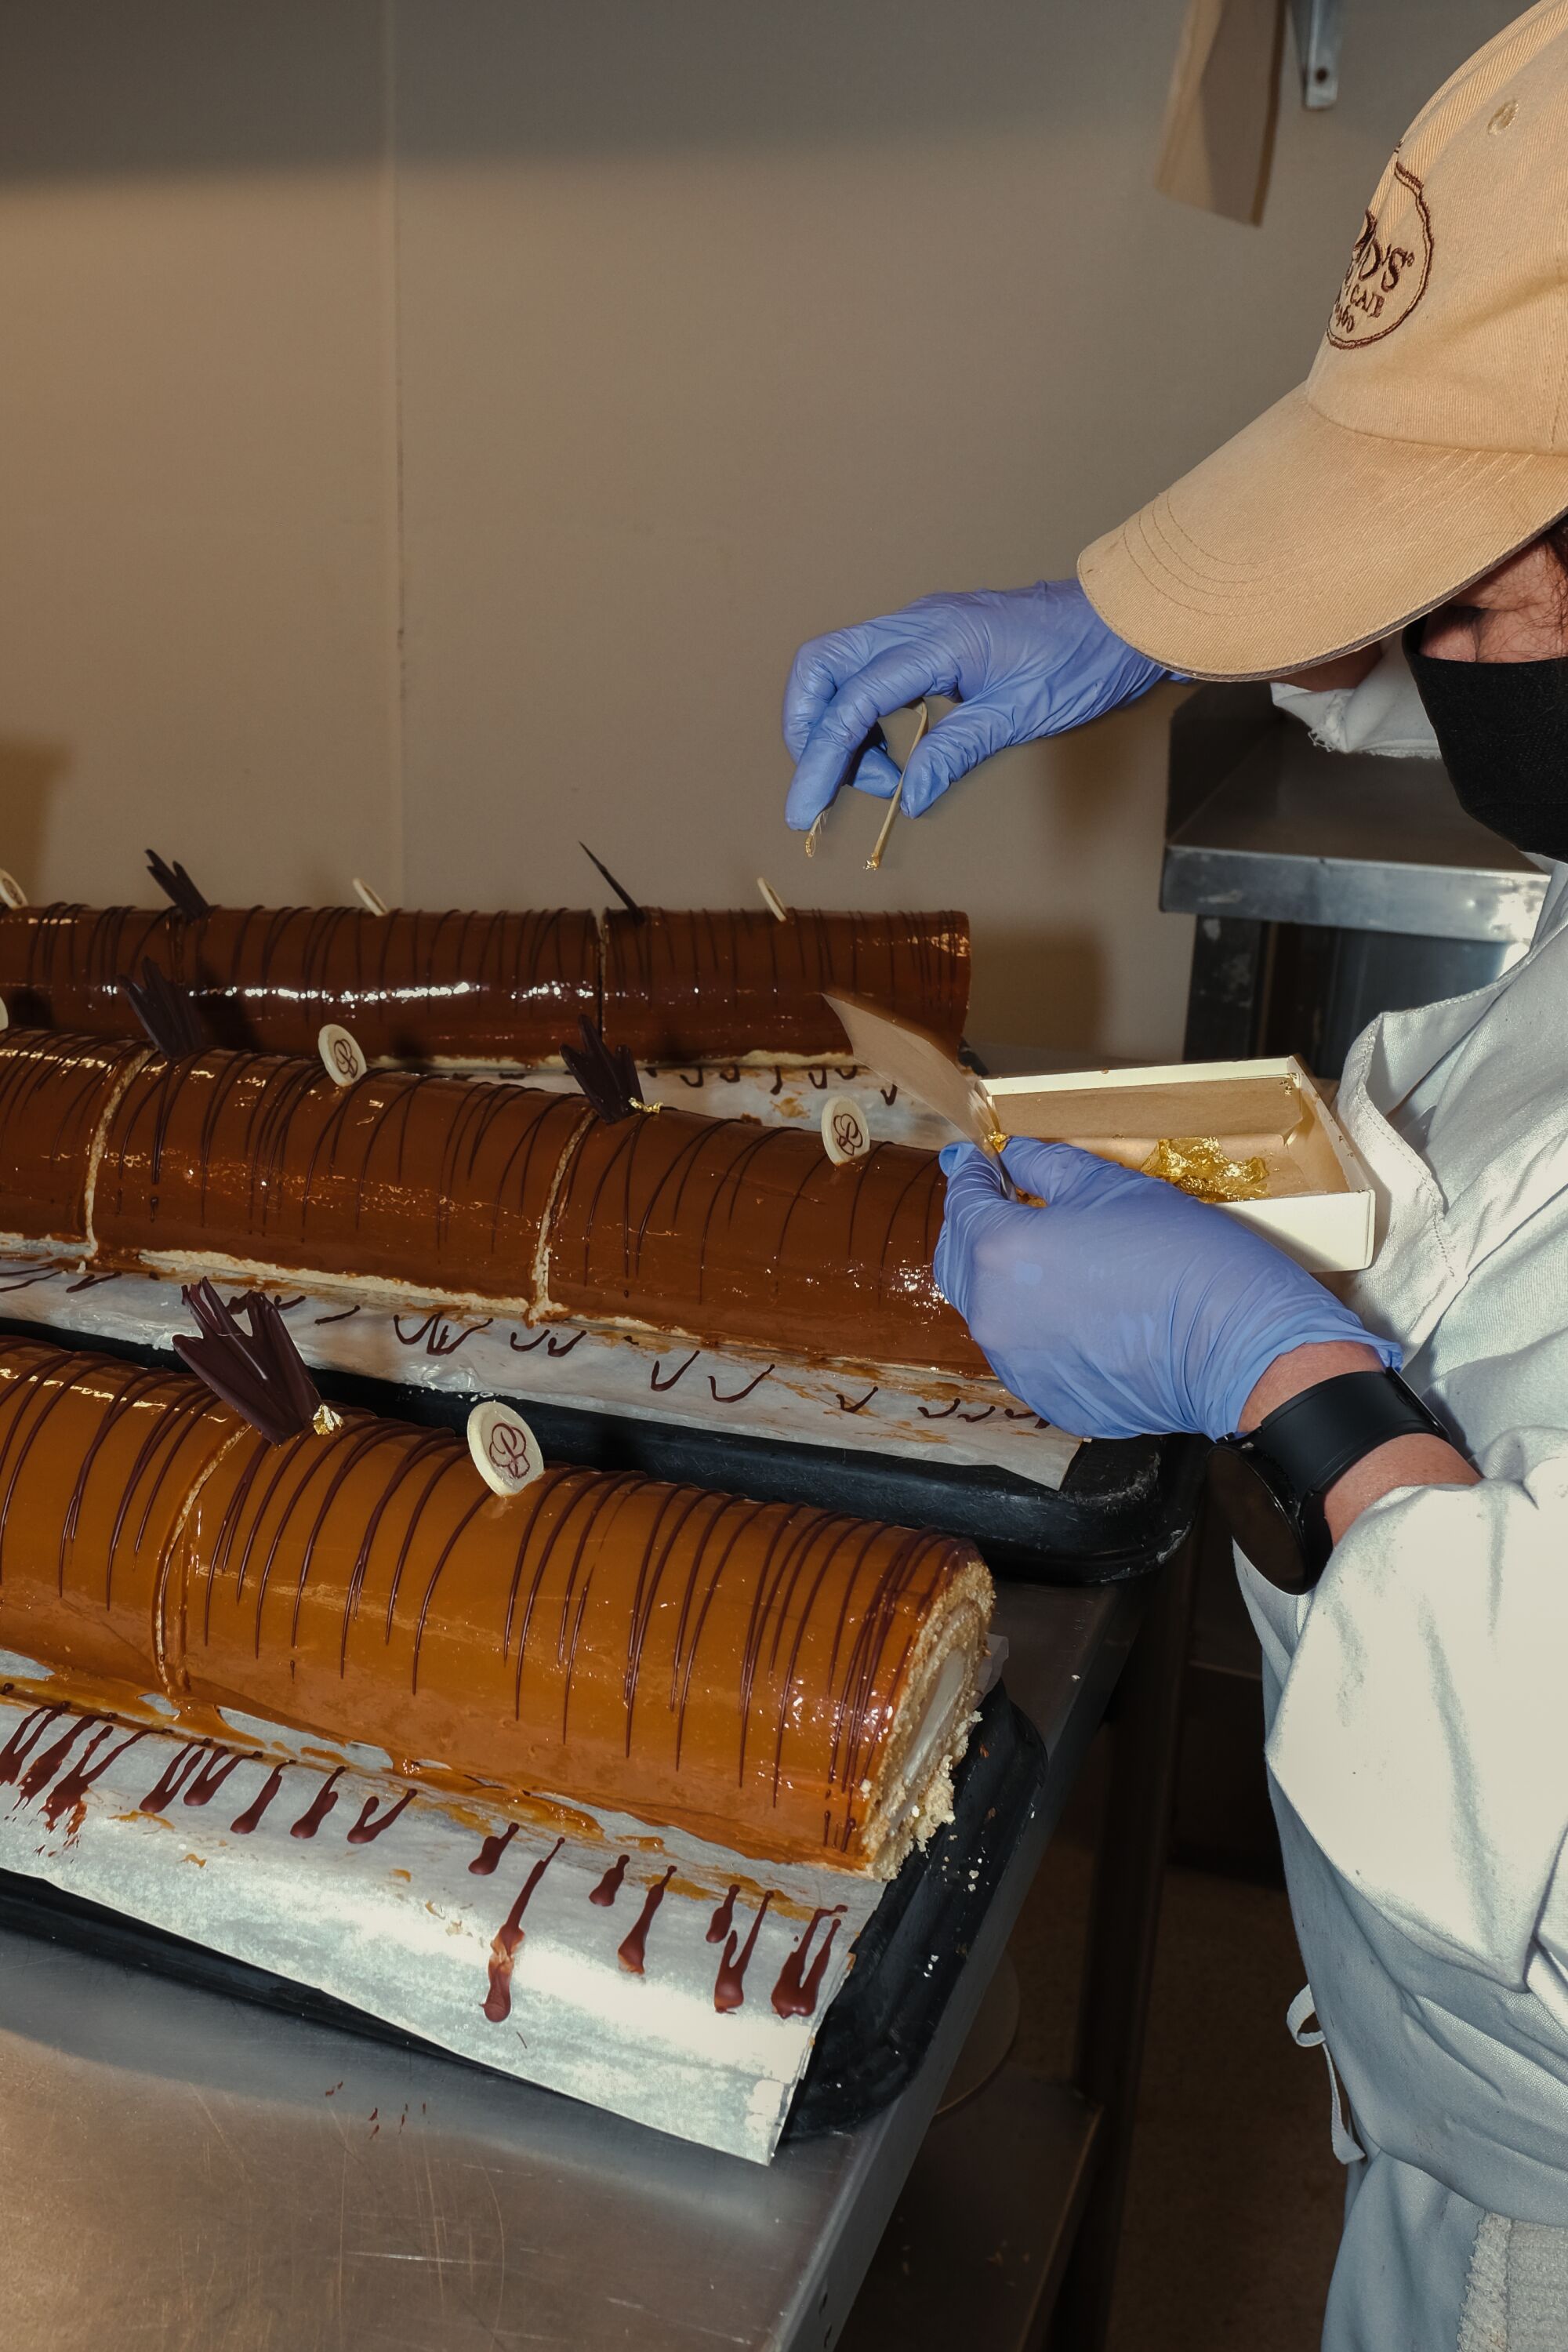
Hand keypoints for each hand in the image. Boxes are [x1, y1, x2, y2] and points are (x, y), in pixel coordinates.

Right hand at [782, 579, 1169, 830]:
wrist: (1121, 620)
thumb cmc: (1082, 660)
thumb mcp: (1021, 713)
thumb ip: (956, 751)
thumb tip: (907, 796)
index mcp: (937, 638)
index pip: (852, 700)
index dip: (821, 759)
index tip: (805, 808)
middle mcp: (917, 624)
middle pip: (821, 666)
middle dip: (807, 729)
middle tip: (824, 786)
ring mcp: (921, 626)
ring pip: (840, 667)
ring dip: (838, 726)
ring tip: (881, 777)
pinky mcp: (931, 639)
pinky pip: (872, 671)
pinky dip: (864, 715)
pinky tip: (895, 753)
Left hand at [933, 1137, 1397, 1441]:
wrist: (1237, 1346)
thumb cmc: (1182, 1257)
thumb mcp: (1112, 1187)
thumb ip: (1047, 1166)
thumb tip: (1013, 1155)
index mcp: (1000, 1250)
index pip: (963, 1203)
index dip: (971, 1175)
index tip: (980, 1162)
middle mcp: (993, 1313)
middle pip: (958, 1259)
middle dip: (974, 1226)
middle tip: (1002, 1203)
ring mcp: (1017, 1363)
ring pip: (990, 1310)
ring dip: (1004, 1279)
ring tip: (1046, 1257)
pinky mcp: (1047, 1397)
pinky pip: (1025, 1352)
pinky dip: (1037, 1326)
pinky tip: (1076, 1309)